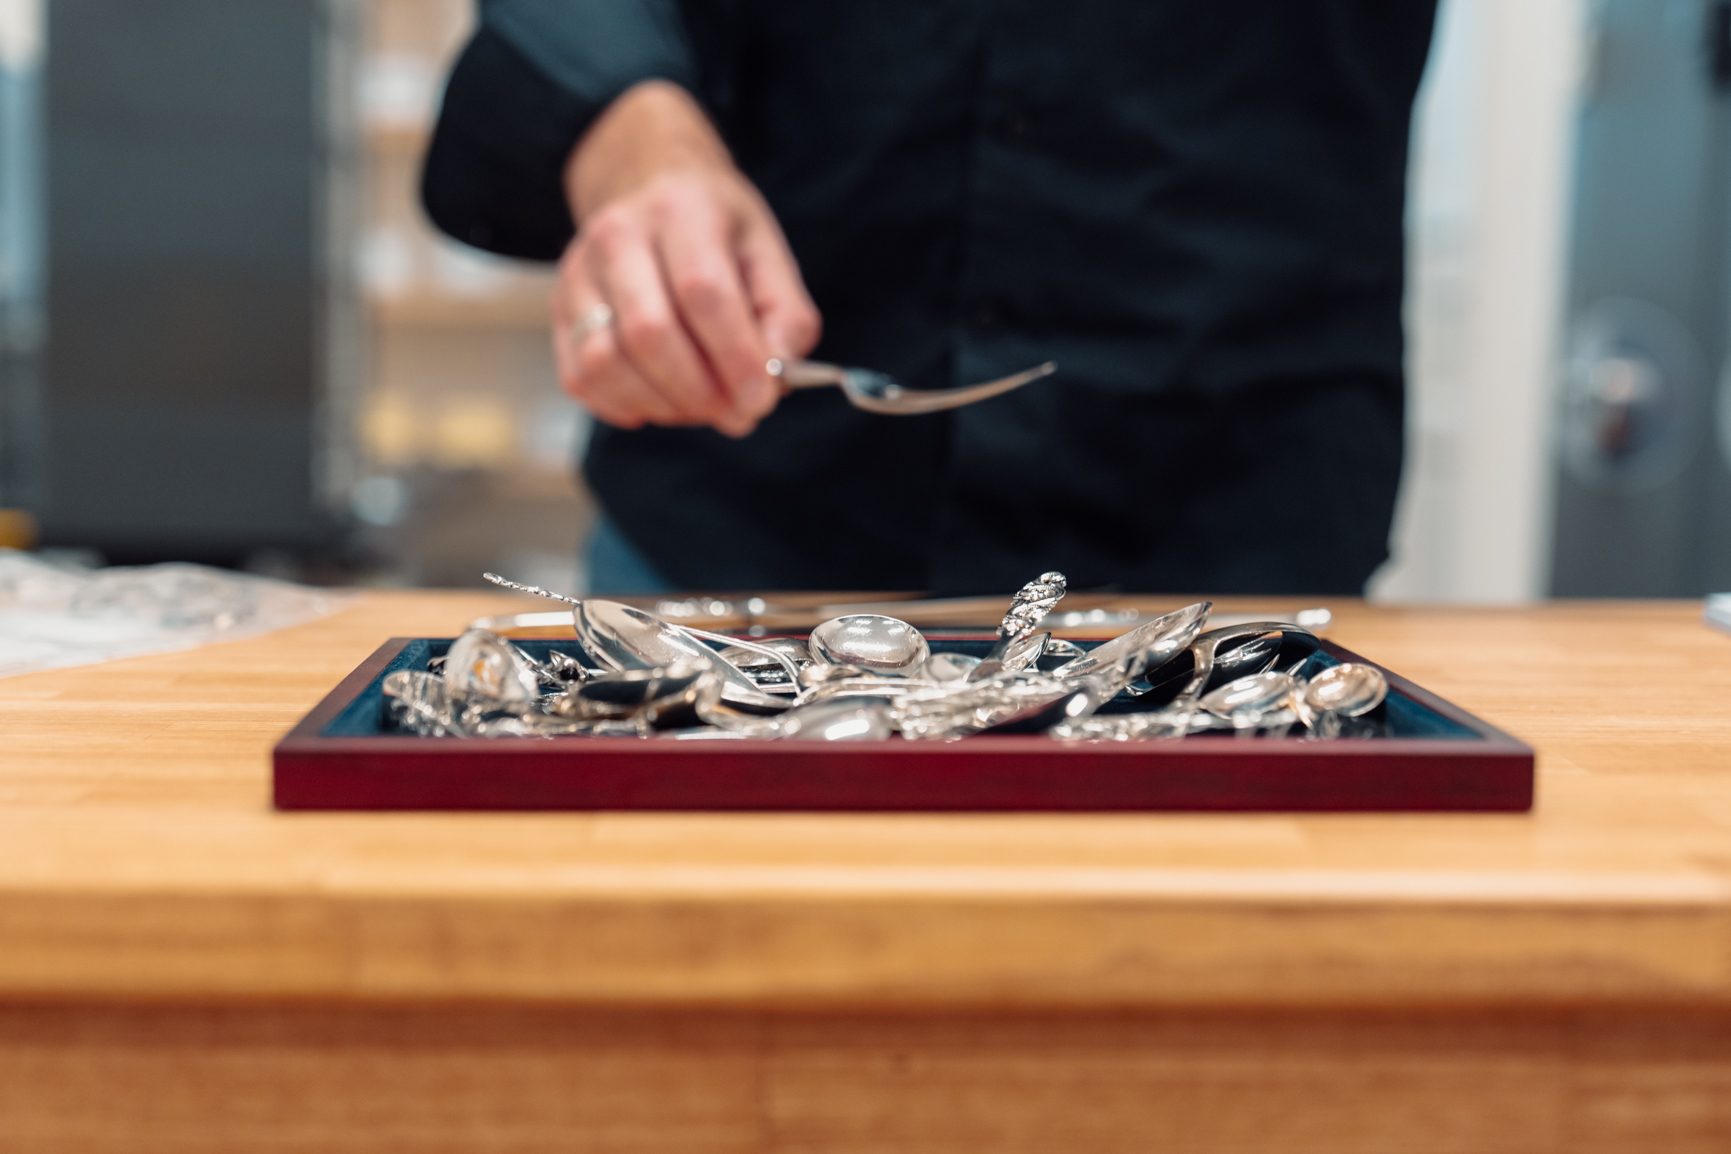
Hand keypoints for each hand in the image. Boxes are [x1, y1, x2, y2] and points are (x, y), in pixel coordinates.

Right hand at [553, 81, 820, 437]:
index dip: (735, 356)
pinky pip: (581, 378)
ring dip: (663, 404)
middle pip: (649, 332)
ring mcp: (579, 271)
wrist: (648, 185)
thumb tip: (775, 382)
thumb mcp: (769, 256)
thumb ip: (786, 319)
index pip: (702, 291)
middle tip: (735, 414)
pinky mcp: (560, 307)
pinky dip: (624, 406)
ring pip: (607, 362)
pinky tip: (660, 399)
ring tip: (701, 405)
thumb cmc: (718, 233)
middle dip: (699, 391)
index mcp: (683, 210)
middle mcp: (619, 234)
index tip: (760, 401)